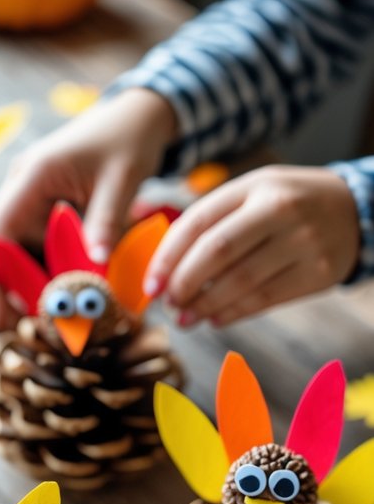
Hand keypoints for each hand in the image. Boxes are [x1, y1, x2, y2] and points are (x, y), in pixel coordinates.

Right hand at [0, 87, 176, 329]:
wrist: (138, 117)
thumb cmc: (128, 139)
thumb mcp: (122, 179)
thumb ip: (105, 221)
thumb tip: (95, 268)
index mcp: (31, 176)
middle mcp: (23, 190)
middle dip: (0, 288)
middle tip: (9, 327)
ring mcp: (33, 202)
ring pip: (18, 253)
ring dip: (25, 285)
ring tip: (38, 320)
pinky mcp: (48, 213)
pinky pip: (39, 249)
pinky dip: (46, 274)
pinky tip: (57, 299)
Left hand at [145, 166, 360, 325]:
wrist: (355, 210)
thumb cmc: (286, 204)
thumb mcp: (252, 193)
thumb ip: (211, 220)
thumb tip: (163, 266)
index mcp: (255, 185)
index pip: (199, 222)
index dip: (168, 257)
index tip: (150, 285)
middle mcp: (280, 210)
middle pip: (217, 252)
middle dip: (184, 284)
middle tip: (168, 304)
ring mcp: (303, 242)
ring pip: (241, 282)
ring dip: (205, 305)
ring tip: (185, 318)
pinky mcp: (319, 273)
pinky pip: (266, 300)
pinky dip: (234, 313)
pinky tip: (215, 318)